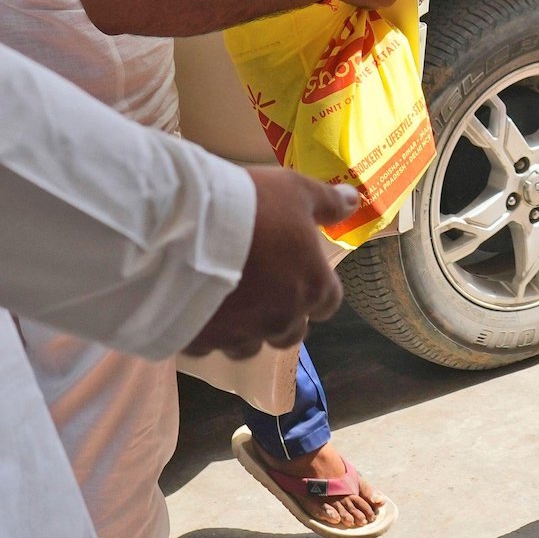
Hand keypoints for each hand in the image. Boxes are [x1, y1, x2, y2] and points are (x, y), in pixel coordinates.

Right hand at [183, 168, 358, 355]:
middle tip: (266, 290)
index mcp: (312, 287)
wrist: (185, 230)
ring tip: (231, 304)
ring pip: (251, 346)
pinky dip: (207, 332)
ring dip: (247, 330)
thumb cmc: (251, 207)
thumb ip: (328, 203)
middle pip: (292, 333)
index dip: (319, 291)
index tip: (305, 276)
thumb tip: (353, 202)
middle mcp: (282, 319)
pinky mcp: (202, 341)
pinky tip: (197, 309)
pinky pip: (208, 346)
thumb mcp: (296, 191)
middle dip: (285, 317)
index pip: (329, 303)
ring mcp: (241, 335)